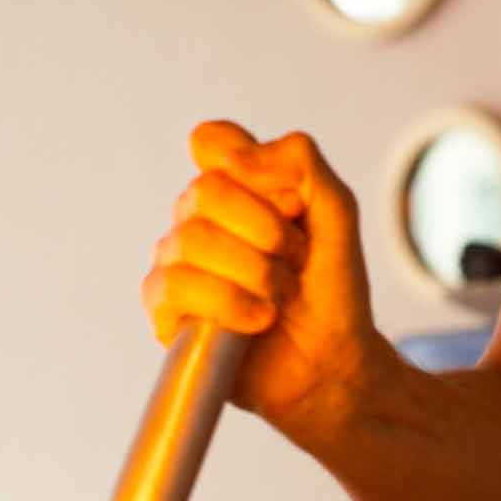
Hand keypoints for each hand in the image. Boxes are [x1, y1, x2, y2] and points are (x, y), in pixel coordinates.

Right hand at [140, 120, 380, 441]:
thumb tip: (236, 160)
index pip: (212, 141)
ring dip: (256, 273)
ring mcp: (175, 261)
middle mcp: (196, 217)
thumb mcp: (336, 212)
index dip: (249, 164)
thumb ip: (301, 163)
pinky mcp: (164, 309)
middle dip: (266, 230)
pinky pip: (176, 285)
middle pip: (207, 189)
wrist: (332, 359)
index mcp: (234, 186)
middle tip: (294, 260)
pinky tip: (258, 319)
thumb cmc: (330, 287)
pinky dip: (230, 303)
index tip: (292, 202)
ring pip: (192, 240)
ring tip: (279, 297)